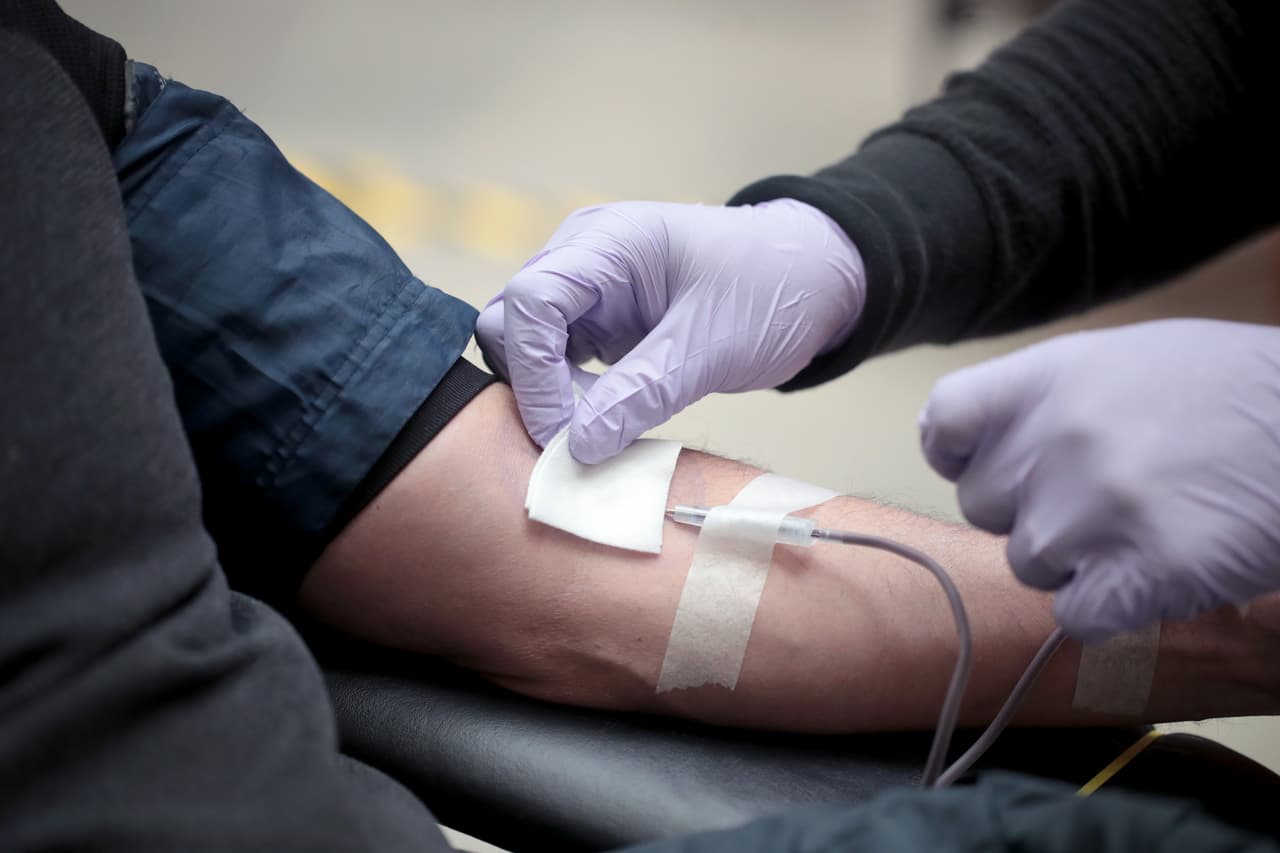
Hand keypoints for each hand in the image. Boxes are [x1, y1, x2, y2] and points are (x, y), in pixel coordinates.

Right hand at [476, 200, 864, 462]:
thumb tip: (577, 447)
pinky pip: (554, 360)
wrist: (810, 278)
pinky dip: (568, 396)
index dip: (535, 372)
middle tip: (582, 436)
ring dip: (550, 394)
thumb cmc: (773, 290)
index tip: (565, 432)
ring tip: (603, 426)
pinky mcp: (596, 319)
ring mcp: (586, 287)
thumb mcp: (712, 346)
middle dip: (534, 385)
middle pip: (511, 321)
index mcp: (609, 242)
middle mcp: (583, 255)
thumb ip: (641, 393)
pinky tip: (606, 419)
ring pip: (525, 345)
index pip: (531, 300)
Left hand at [918, 319, 1279, 639]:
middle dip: (1032, 508)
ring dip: (1078, 558)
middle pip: (983, 504)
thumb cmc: (1233, 392)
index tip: (984, 463)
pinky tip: (1161, 567)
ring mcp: (1093, 510)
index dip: (957, 451)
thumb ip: (1045, 401)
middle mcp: (1056, 440)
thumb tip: (972, 441)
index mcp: (1048, 377)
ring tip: (1148, 524)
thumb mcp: (1126, 362)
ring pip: (1030, 563)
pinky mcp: (1138, 573)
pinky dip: (1113, 606)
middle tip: (1105, 495)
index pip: (944, 421)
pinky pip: (1077, 614)